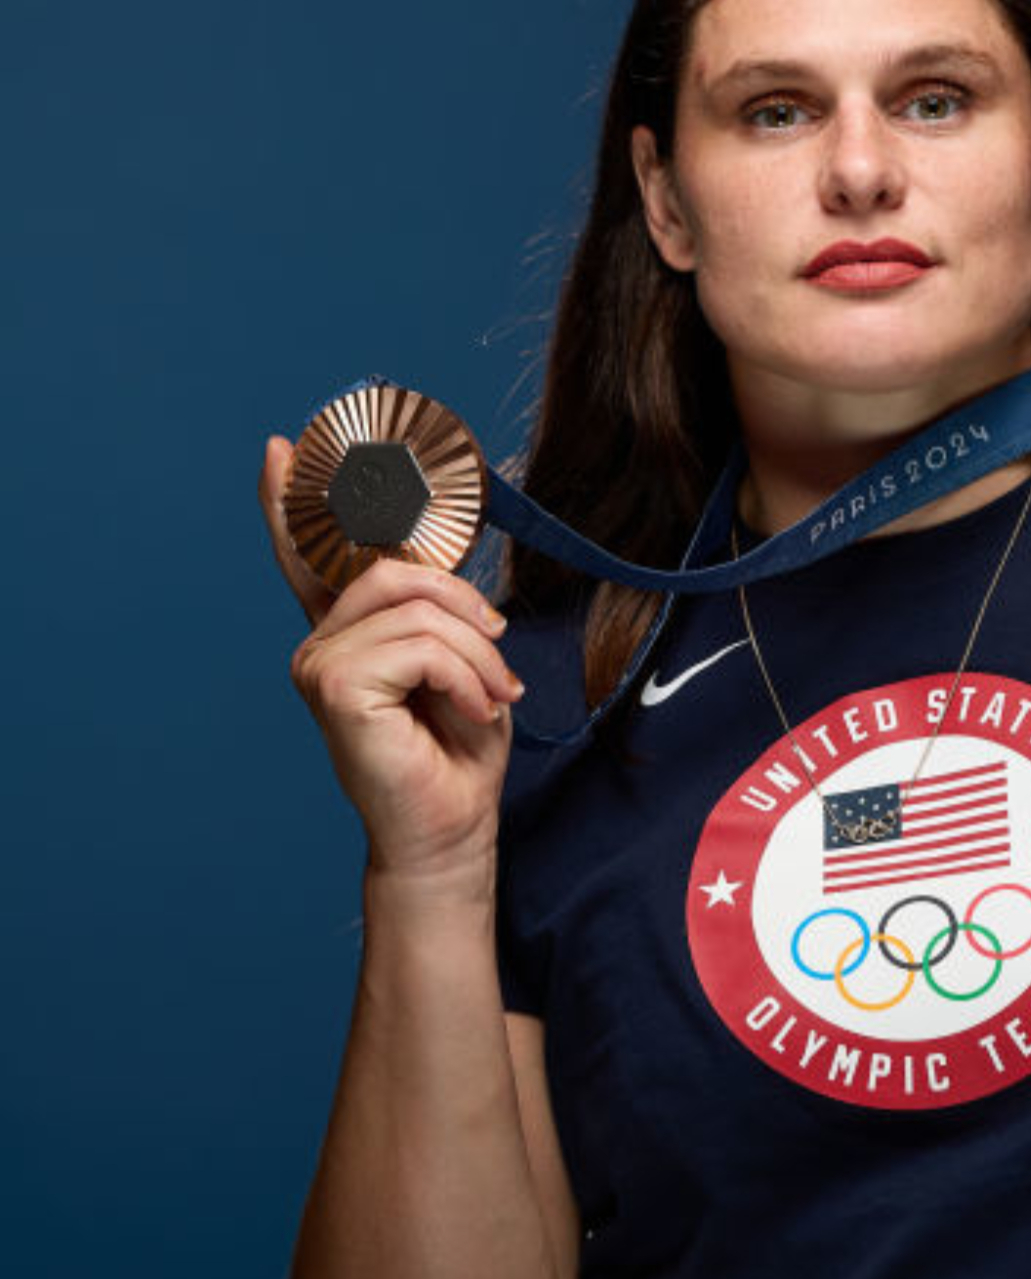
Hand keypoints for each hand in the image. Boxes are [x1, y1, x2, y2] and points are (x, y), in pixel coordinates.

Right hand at [260, 433, 521, 876]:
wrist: (451, 831)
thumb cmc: (456, 752)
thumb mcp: (459, 661)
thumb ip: (434, 610)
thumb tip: (435, 564)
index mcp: (346, 633)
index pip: (310, 557)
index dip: (290, 500)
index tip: (283, 447)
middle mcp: (321, 643)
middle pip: (394, 571)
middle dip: (465, 607)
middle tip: (499, 662)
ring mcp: (318, 664)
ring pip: (417, 608)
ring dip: (477, 653)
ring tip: (493, 696)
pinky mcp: (334, 687)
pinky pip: (421, 644)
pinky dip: (467, 675)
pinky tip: (474, 712)